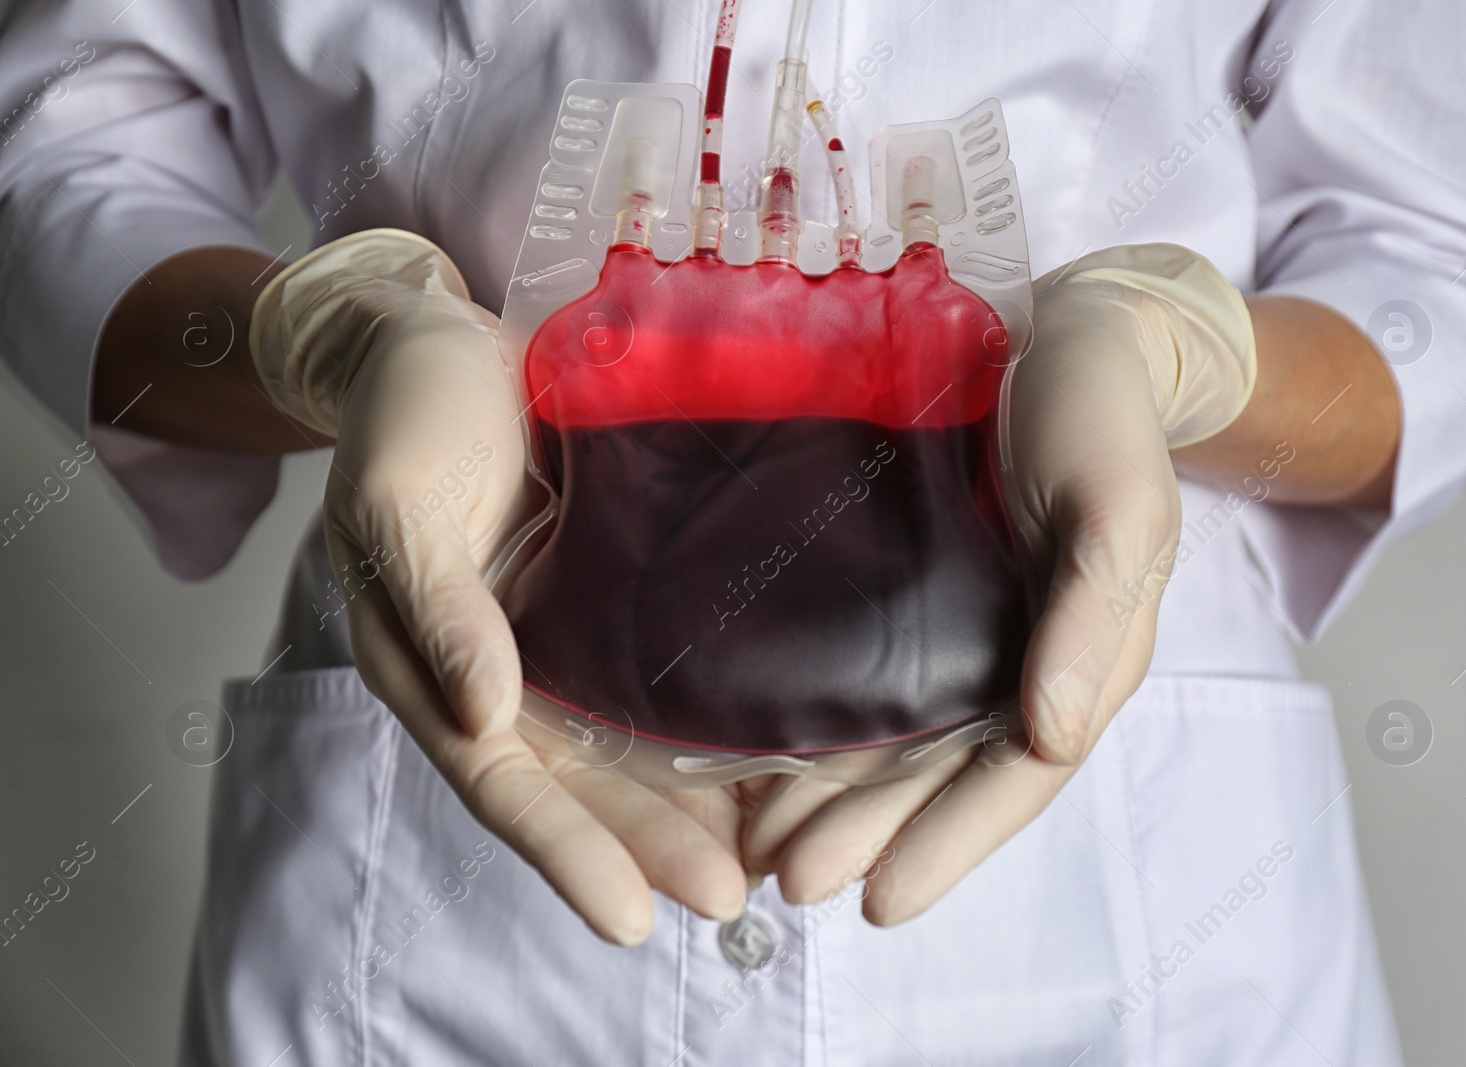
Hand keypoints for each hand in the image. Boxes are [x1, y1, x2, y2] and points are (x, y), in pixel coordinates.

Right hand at [251, 230, 749, 943]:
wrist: (443, 338)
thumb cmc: (407, 411)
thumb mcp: (399, 500)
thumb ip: (437, 608)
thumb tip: (482, 716)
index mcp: (430, 667)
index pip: (499, 780)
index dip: (564, 852)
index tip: (631, 918)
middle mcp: (499, 673)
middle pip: (576, 784)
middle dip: (648, 848)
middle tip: (734, 899)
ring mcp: (559, 639)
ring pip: (626, 746)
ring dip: (687, 806)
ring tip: (768, 856)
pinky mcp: (609, 596)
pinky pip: (659, 676)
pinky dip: (705, 724)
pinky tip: (769, 756)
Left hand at [740, 244, 1256, 922]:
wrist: (1065, 331)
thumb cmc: (1102, 417)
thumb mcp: (1117, 507)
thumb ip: (1090, 617)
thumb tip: (1051, 736)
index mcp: (1079, 661)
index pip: (1015, 777)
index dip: (949, 843)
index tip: (877, 902)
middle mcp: (1015, 661)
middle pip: (938, 774)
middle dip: (865, 835)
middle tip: (784, 882)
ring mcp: (959, 628)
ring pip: (893, 740)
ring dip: (832, 799)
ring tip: (758, 847)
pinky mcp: (909, 588)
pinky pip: (860, 673)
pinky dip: (818, 724)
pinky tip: (760, 754)